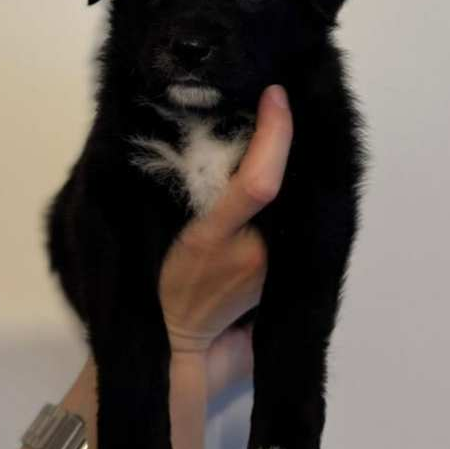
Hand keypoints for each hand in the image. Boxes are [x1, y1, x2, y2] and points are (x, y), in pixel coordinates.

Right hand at [158, 84, 292, 392]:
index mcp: (214, 240)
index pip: (260, 182)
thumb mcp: (156, 237)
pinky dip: (295, 191)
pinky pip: (293, 221)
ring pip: (293, 203)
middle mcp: (258, 254)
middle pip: (284, 184)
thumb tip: (214, 141)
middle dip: (288, 140)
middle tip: (279, 99)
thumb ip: (185, 195)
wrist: (180, 354)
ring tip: (282, 122)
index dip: (274, 135)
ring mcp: (276, 268)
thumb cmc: (154, 292)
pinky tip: (292, 164)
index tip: (275, 94)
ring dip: (293, 164)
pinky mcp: (285, 276)